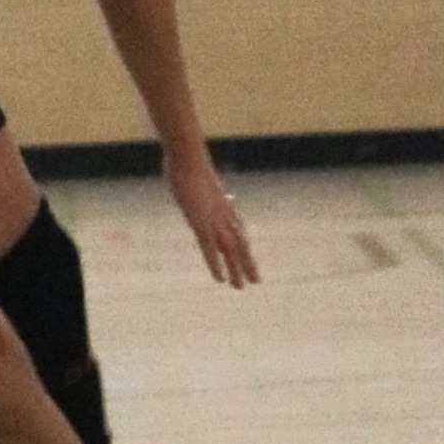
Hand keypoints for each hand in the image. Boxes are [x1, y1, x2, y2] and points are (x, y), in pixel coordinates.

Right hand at [165, 144, 258, 287]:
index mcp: (222, 205)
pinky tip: (221, 280)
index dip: (242, 245)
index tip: (247, 257)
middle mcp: (222, 215)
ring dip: (236, 269)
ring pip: (229, 250)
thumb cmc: (187, 159)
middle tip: (256, 281)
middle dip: (247, 262)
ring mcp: (213, 219)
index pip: (236, 229)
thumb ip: (199, 183)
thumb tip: (194, 178)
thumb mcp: (196, 174)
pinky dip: (216, 265)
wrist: (187, 155)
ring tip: (241, 287)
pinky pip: (210, 249)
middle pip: (239, 242)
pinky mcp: (201, 222)